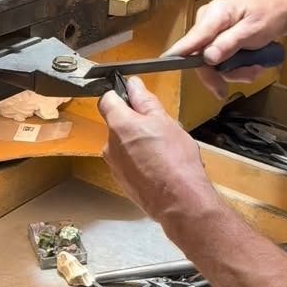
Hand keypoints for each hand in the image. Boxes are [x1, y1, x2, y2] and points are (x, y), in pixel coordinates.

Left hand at [99, 77, 214, 221]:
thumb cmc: (175, 161)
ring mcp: (114, 165)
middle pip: (117, 124)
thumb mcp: (164, 121)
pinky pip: (128, 163)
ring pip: (124, 145)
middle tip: (159, 128)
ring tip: (163, 151)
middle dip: (135, 123)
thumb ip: (145, 101)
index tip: (134, 97)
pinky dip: (141, 161)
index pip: (107, 100)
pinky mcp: (122, 181)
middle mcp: (110, 145)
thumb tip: (133, 85)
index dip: (120, 95)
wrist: (179, 201)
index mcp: (118, 125)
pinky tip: (160, 166)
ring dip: (139, 143)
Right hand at [168, 0, 286, 97]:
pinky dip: (236, 67)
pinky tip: (252, 64)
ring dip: (235, 71)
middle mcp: (207, 22)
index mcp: (214, 14)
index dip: (180, 54)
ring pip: (212, 62)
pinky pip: (220, 59)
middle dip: (222, 73)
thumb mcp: (253, 30)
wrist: (283, 10)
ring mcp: (212, 31)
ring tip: (256, 68)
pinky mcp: (218, 39)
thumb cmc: (269, 15)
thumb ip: (229, 43)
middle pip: (201, 56)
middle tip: (240, 82)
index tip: (166, 64)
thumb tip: (207, 58)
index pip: (192, 38)